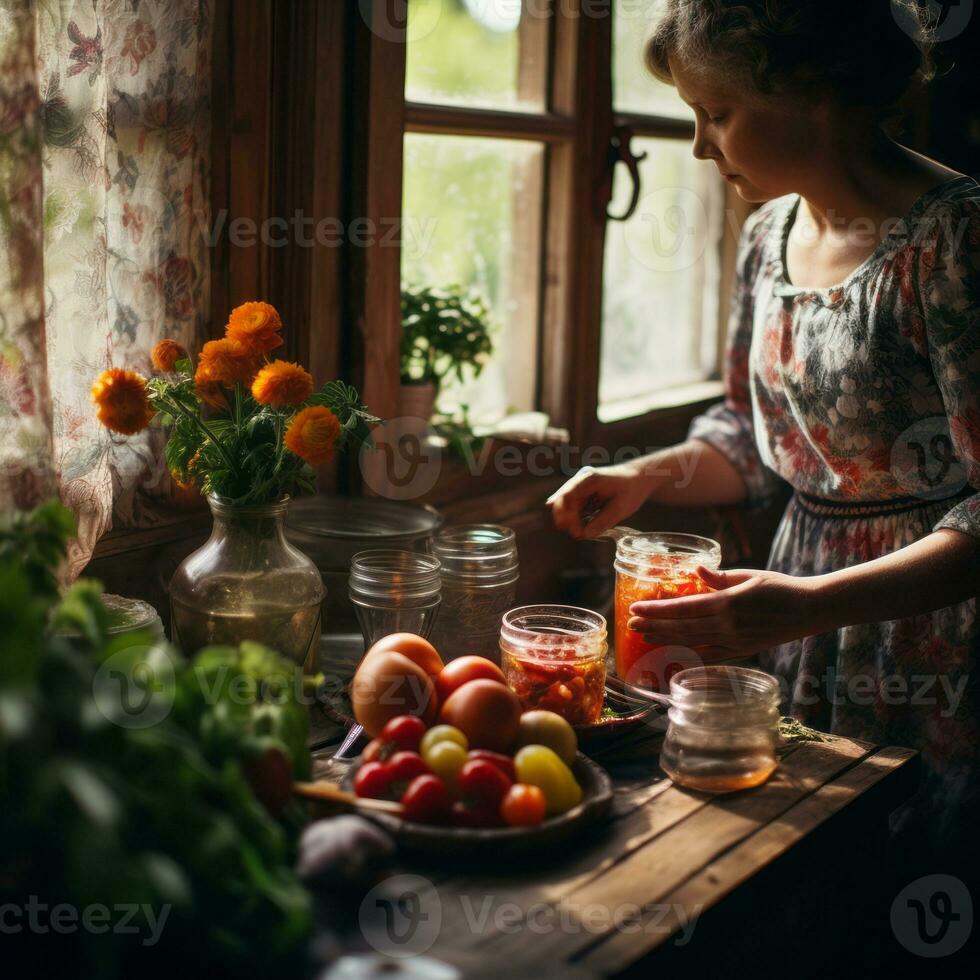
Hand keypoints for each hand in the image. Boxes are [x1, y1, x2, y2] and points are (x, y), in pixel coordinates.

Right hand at [546, 462, 660, 538]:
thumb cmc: (632, 489)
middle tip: (577, 535)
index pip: (567, 496)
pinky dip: (576, 518)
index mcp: (588, 480)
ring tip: (579, 533)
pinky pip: (574, 507)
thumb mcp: (620, 509)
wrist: (640, 477)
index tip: (575, 530)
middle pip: (563, 501)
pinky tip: (581, 527)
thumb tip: (585, 534)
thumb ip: (602, 522)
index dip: (565, 514)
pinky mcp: (584, 493)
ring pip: (567, 505)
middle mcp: (580, 481)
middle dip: (566, 520)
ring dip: (570, 520)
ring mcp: (581, 487)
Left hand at [626, 566, 830, 660]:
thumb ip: (719, 577)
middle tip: (630, 624)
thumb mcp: (749, 575)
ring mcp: (735, 641)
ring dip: (666, 640)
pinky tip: (674, 655)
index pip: (683, 608)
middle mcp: (728, 626)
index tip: (636, 608)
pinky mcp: (743, 651)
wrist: (811, 610)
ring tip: (644, 638)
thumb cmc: (780, 587)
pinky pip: (710, 656)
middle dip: (654, 626)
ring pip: (692, 643)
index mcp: (727, 603)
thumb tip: (695, 571)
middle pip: (682, 627)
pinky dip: (690, 656)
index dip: (657, 610)